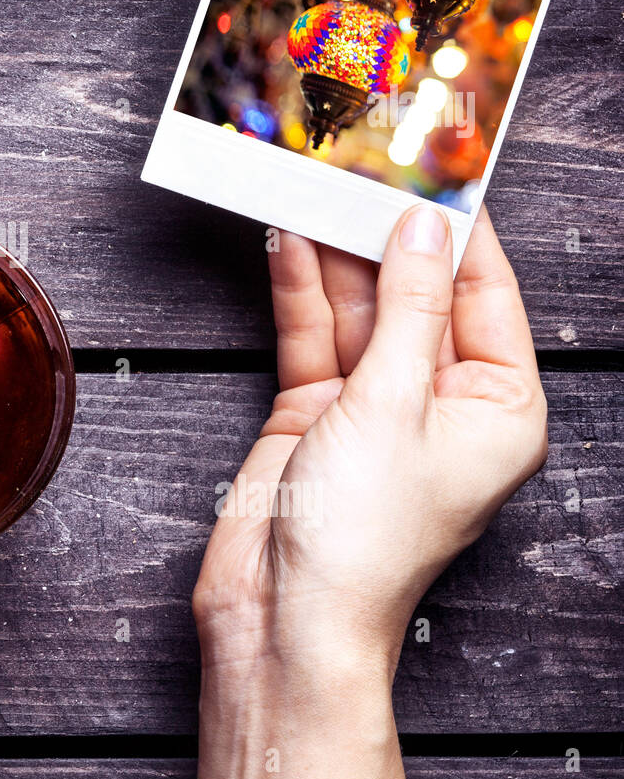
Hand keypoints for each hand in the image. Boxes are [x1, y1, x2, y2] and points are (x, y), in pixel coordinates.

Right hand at [190, 204, 546, 778]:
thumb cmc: (363, 542)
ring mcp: (372, 402)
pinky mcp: (313, 407)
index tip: (435, 167)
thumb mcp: (395, 407)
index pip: (482, 293)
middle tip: (358, 165)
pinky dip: (298, 288)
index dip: (459, 230)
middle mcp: (438, 399)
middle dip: (384, 233)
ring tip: (314, 183)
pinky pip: (312, 332)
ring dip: (335, 251)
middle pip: (414, 292)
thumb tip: (420, 231)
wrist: (281, 613)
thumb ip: (407, 310)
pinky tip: (288, 239)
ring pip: (358, 306)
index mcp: (496, 407)